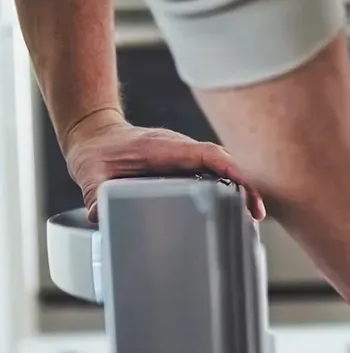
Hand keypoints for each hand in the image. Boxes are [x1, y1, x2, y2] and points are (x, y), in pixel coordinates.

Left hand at [63, 110, 265, 221]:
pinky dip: (230, 189)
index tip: (246, 189)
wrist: (95, 136)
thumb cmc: (97, 152)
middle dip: (245, 185)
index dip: (230, 169)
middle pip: (224, 162)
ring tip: (253, 216)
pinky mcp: (188, 166)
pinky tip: (238, 210)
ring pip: (223, 168)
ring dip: (241, 188)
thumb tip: (101, 217)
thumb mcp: (90, 175)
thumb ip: (96, 196)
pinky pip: (216, 173)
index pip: (207, 154)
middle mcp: (181, 150)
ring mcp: (186, 157)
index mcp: (164, 148)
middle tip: (257, 213)